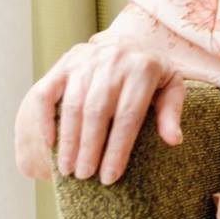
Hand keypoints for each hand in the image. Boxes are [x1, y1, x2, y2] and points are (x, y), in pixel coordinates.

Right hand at [13, 41, 185, 183]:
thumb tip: (173, 140)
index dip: (118, 148)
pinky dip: (46, 118)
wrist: (129, 42)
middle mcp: (113, 60)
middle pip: (98, 111)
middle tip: (85, 176)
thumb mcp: (171, 86)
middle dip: (90, 148)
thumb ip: (171, 112)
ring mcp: (86, 59)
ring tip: (67, 169)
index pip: (129, 115)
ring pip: (73, 104)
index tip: (110, 176)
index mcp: (143, 68)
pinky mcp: (66, 62)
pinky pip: (48, 91)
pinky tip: (49, 143)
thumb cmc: (151, 74)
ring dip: (69, 140)